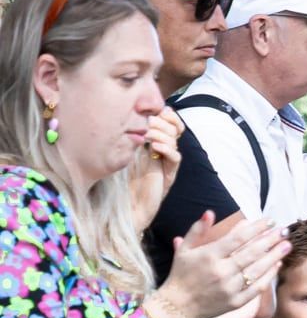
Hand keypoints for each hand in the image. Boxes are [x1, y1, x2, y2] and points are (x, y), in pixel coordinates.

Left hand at [129, 110, 183, 227]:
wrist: (125, 206)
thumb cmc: (120, 180)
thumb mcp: (122, 152)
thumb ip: (129, 135)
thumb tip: (128, 115)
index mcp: (154, 144)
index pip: (171, 124)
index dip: (169, 116)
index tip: (159, 110)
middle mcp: (163, 152)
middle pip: (175, 130)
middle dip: (164, 122)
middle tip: (149, 121)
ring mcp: (167, 164)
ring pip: (175, 142)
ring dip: (162, 134)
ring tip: (148, 134)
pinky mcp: (169, 175)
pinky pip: (175, 158)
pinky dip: (167, 149)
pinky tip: (155, 147)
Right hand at [161, 212, 291, 317]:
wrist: (178, 307)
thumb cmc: (181, 275)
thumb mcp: (184, 250)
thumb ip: (197, 230)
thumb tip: (210, 212)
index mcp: (209, 256)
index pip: (238, 238)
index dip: (255, 228)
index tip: (269, 221)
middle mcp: (221, 272)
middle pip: (252, 253)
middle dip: (270, 240)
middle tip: (284, 231)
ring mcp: (230, 288)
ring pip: (257, 269)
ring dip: (274, 256)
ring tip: (287, 245)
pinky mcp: (236, 302)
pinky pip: (256, 288)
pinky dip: (268, 275)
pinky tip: (277, 264)